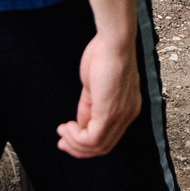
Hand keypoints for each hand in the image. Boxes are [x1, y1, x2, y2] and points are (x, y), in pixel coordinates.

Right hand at [57, 27, 141, 158]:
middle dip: (79, 149)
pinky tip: (66, 127)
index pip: (109, 137)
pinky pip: (92, 138)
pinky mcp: (109, 113)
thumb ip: (89, 107)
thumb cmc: (106, 54)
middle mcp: (128, 115)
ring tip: (62, 132)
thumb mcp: (95, 86)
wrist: (114, 41)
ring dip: (75, 143)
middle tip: (61, 143)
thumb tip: (80, 124)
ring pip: (97, 147)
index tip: (69, 136)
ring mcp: (120, 116)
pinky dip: (76, 137)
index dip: (87, 142)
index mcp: (127, 108)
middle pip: (104, 147)